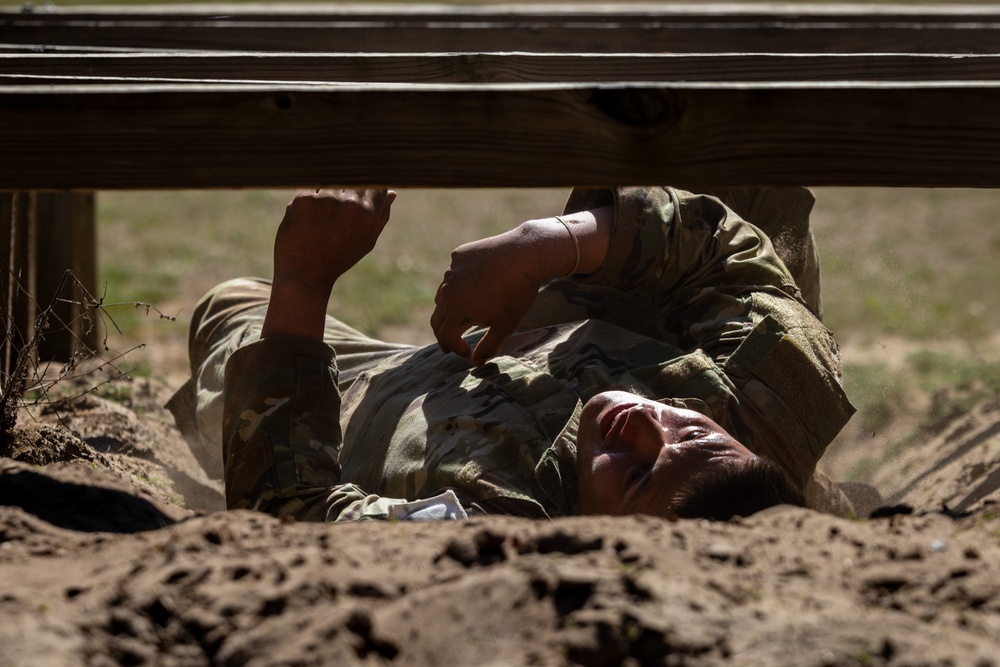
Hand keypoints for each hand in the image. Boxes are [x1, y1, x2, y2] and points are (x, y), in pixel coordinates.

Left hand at [262, 188, 395, 340]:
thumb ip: (381, 216)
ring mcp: (324, 200)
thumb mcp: (366, 241)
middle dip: (346, 187)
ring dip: (327, 192)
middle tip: (335, 209)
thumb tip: (392, 192)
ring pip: (331, 180)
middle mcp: (348, 205)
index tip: (361, 191)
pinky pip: (310, 186)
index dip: (368, 184)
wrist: (304, 275)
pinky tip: (307, 218)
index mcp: (368, 214)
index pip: (375, 182)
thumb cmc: (338, 258)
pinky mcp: (302, 199)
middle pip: (352, 177)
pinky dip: (309, 197)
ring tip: (321, 218)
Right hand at [430, 206, 612, 364]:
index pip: (444, 335)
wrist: (525, 253)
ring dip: (449, 309)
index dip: (454, 347)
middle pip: (438, 317)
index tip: (467, 352)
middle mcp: (448, 290)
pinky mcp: (459, 255)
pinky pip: (453, 274)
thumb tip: (475, 363)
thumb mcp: (506, 325)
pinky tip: (474, 286)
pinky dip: (459, 285)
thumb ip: (489, 346)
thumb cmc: (517, 293)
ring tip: (462, 315)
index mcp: (456, 309)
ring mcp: (451, 270)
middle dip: (444, 333)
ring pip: (443, 294)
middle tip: (451, 343)